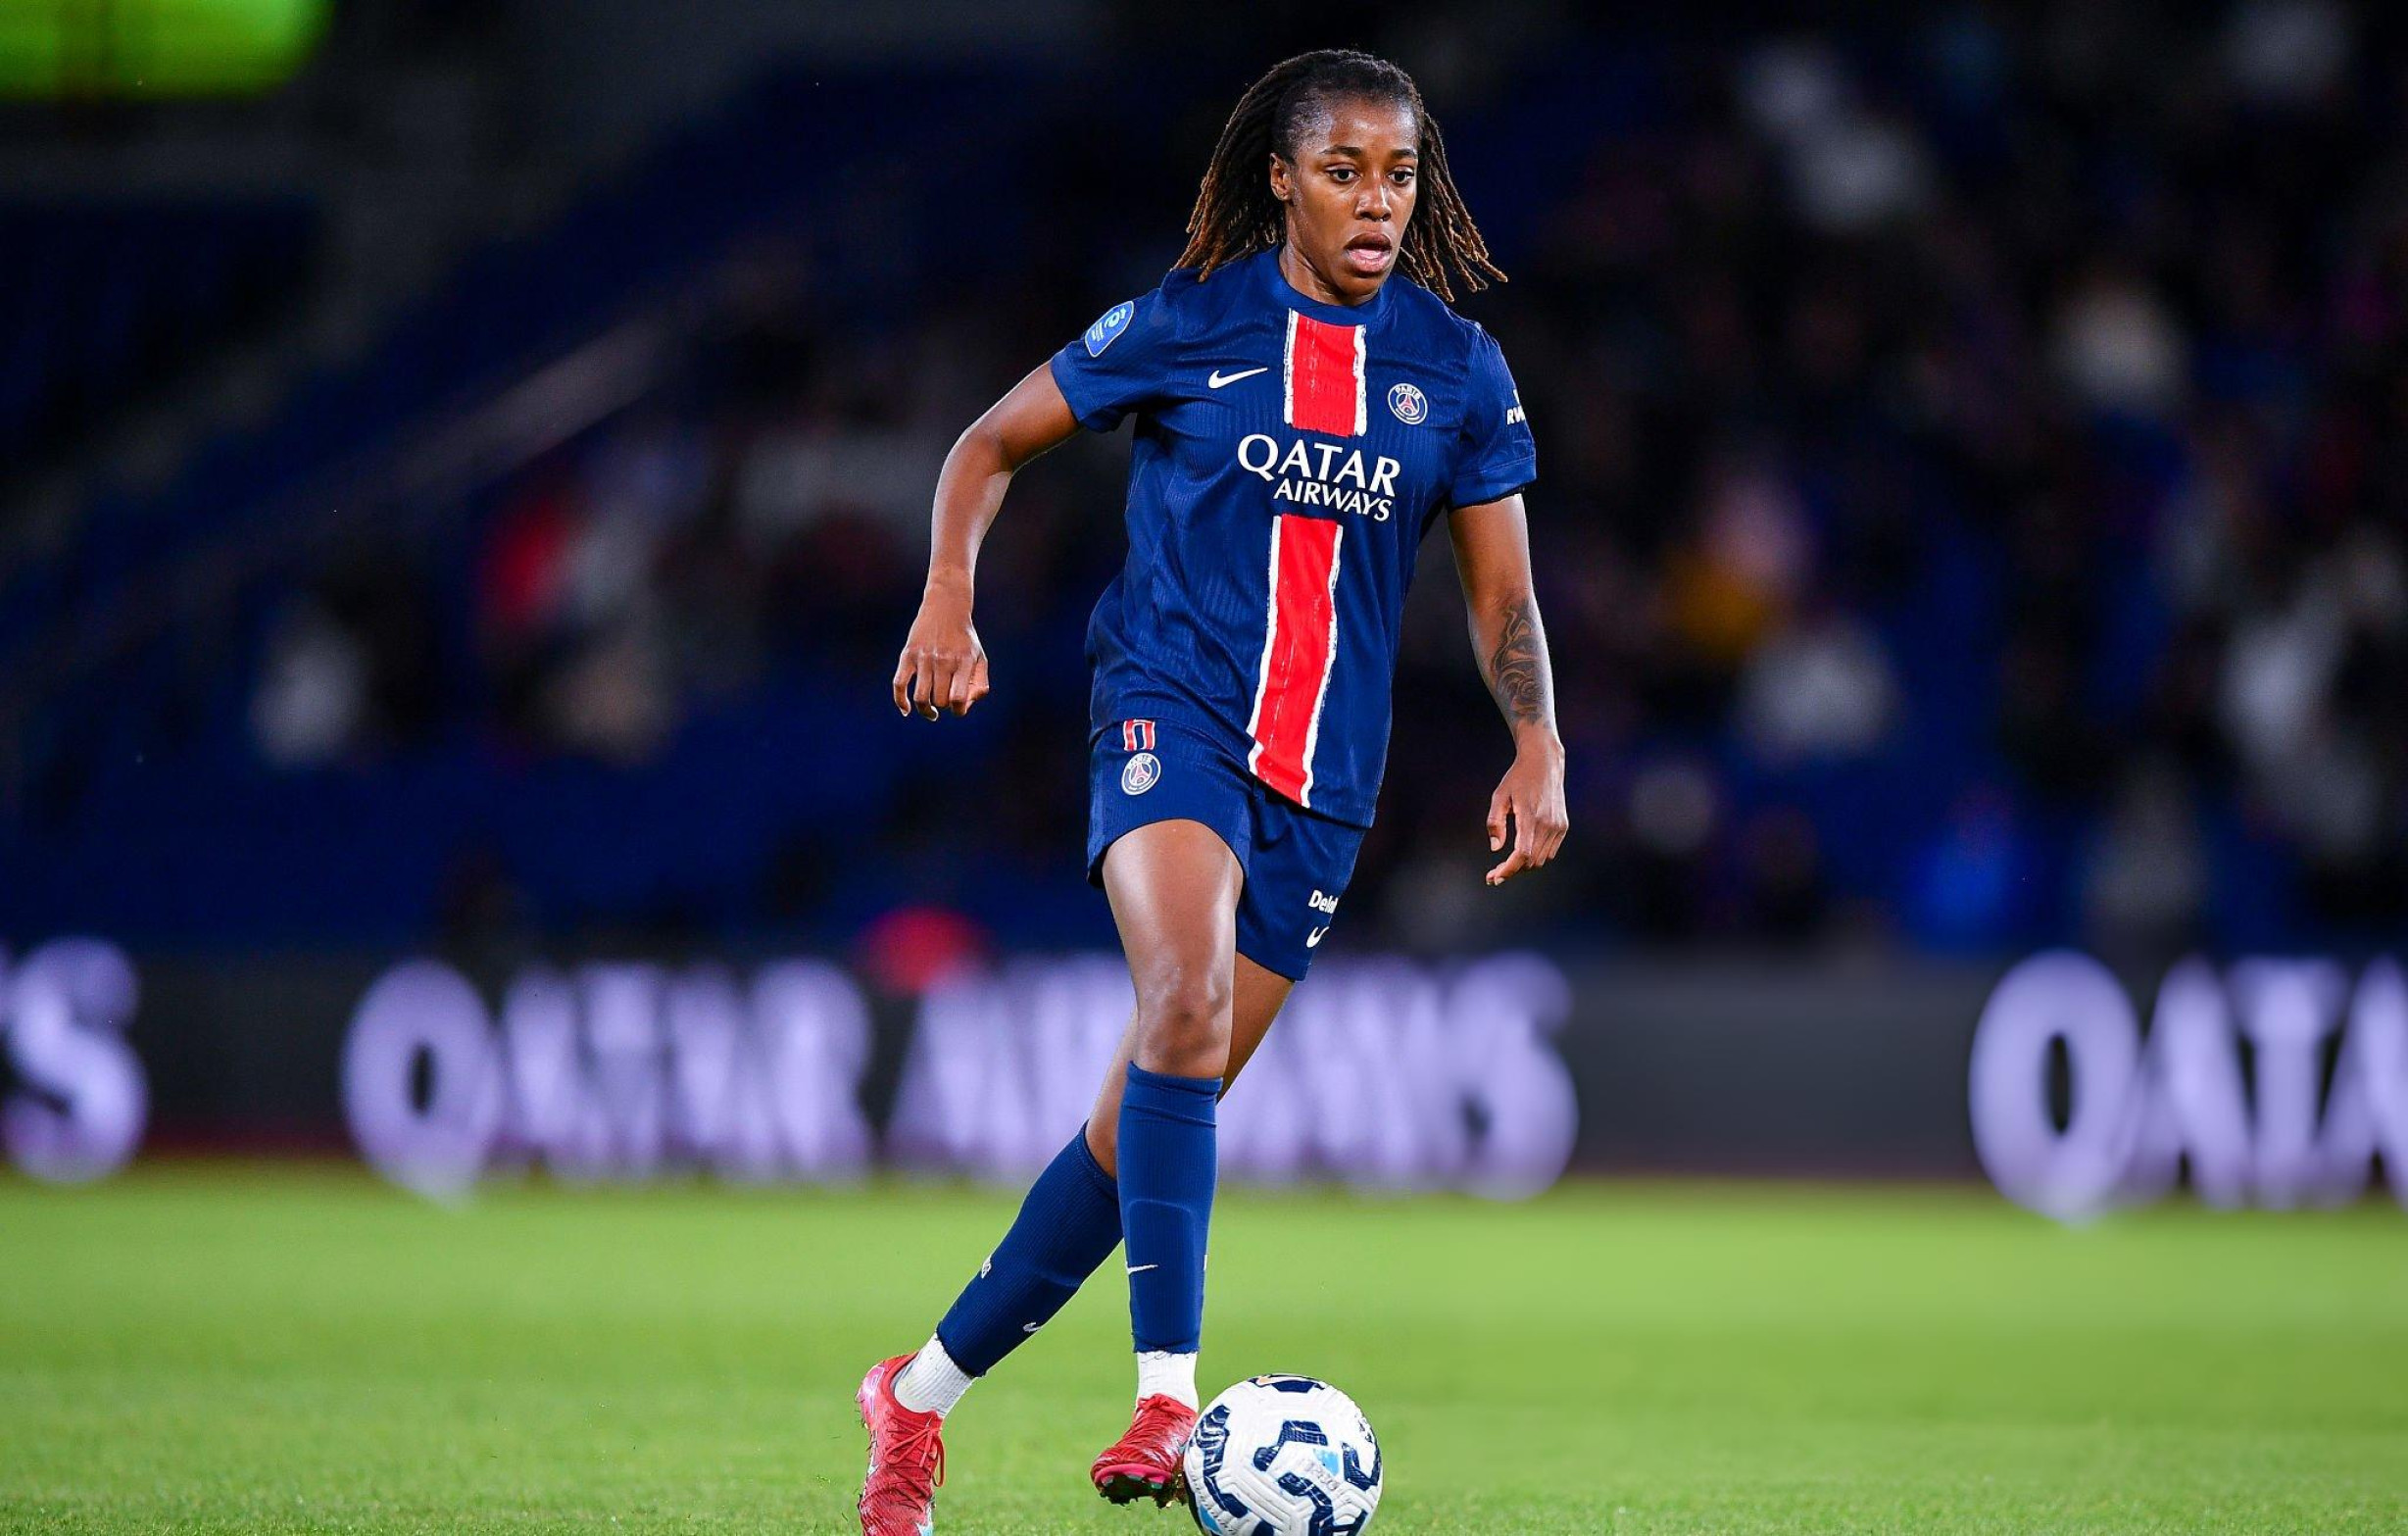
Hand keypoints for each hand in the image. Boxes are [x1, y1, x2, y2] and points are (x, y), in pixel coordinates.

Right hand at [892, 579, 989, 719]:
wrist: (946, 607)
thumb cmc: (965, 639)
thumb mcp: (980, 658)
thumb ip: (980, 685)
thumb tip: (963, 707)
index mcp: (963, 661)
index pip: (958, 699)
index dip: (959, 710)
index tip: (957, 708)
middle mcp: (943, 659)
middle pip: (940, 700)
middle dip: (943, 705)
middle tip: (944, 698)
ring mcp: (924, 657)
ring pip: (921, 697)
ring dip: (926, 710)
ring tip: (930, 711)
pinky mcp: (907, 654)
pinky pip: (899, 684)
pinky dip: (900, 701)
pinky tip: (906, 710)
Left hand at [1484, 732, 1567, 885]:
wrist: (1544, 762)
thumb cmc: (1517, 778)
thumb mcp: (1499, 796)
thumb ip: (1494, 823)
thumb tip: (1496, 849)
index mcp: (1531, 816)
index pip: (1522, 853)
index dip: (1508, 869)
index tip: (1494, 877)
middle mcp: (1548, 824)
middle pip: (1531, 861)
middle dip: (1512, 871)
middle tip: (1493, 874)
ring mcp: (1558, 826)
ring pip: (1541, 860)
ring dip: (1524, 866)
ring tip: (1506, 865)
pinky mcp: (1563, 826)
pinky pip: (1549, 851)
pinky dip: (1535, 857)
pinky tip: (1522, 853)